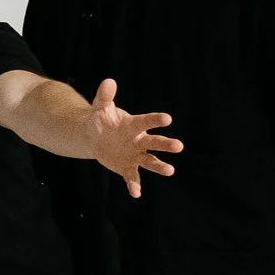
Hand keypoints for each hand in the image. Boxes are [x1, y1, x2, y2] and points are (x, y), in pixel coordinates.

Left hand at [86, 79, 182, 197]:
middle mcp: (140, 140)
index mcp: (135, 125)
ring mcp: (135, 155)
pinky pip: (132, 177)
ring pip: (150, 161)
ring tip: (170, 170)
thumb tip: (108, 81)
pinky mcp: (127, 167)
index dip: (156, 120)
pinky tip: (136, 193)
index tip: (167, 118)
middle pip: (155, 142)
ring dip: (160, 166)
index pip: (147, 121)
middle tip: (179, 146)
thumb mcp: (101, 108)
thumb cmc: (102, 119)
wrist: (95, 136)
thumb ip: (105, 97)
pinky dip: (134, 185)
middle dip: (166, 144)